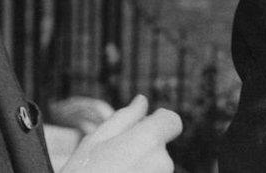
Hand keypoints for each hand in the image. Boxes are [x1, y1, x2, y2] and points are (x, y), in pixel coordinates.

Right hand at [60, 94, 181, 172]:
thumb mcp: (93, 142)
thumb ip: (123, 118)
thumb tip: (142, 101)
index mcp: (148, 140)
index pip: (172, 121)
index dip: (158, 122)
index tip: (143, 128)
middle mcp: (163, 162)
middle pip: (160, 147)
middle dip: (141, 150)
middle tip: (112, 162)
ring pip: (156, 168)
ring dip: (140, 169)